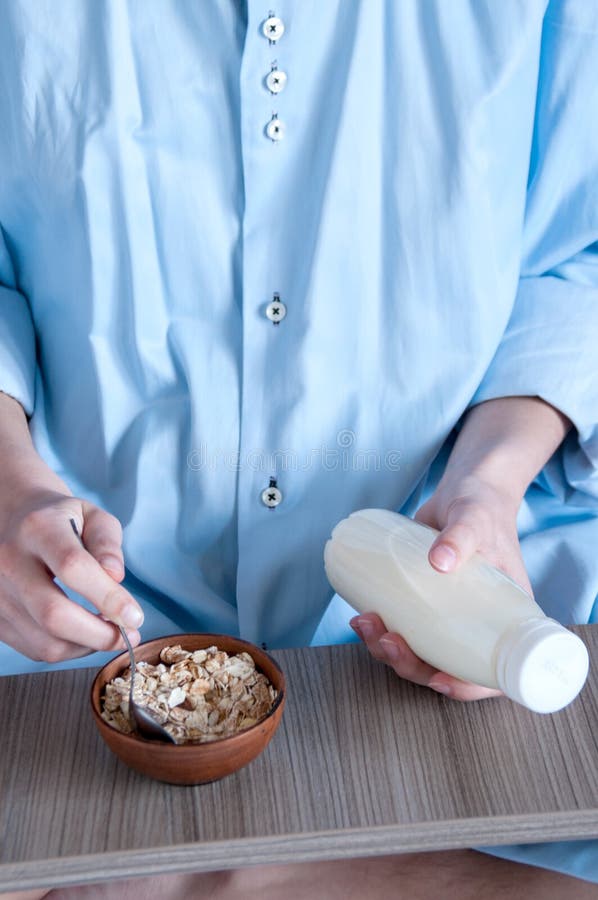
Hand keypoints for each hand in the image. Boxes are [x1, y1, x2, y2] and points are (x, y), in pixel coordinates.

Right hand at [0, 486, 142, 662]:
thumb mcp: (91, 516)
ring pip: (44, 641)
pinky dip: (67, 650)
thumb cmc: (60, 519)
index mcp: (37, 528)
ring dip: (86, 647)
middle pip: (53, 614)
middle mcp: (9, 560)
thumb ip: (107, 544)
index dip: (108, 597)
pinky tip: (83, 635)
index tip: (135, 616)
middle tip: (127, 636)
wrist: (10, 519)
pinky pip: (34, 649)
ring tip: (108, 634)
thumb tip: (115, 578)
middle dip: (99, 635)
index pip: (73, 567)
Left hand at [350, 474, 531, 701]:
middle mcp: (477, 625)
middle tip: (386, 640)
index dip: (465, 686)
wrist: (463, 491)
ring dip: (388, 650)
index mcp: (506, 621)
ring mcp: (449, 616)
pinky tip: (361, 616)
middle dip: (410, 665)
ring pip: (420, 652)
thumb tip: (439, 561)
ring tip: (365, 623)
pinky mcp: (425, 602)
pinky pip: (405, 628)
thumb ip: (461, 536)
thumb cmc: (481, 507)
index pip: (492, 672)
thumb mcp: (475, 520)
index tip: (438, 680)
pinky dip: (381, 630)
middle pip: (445, 666)